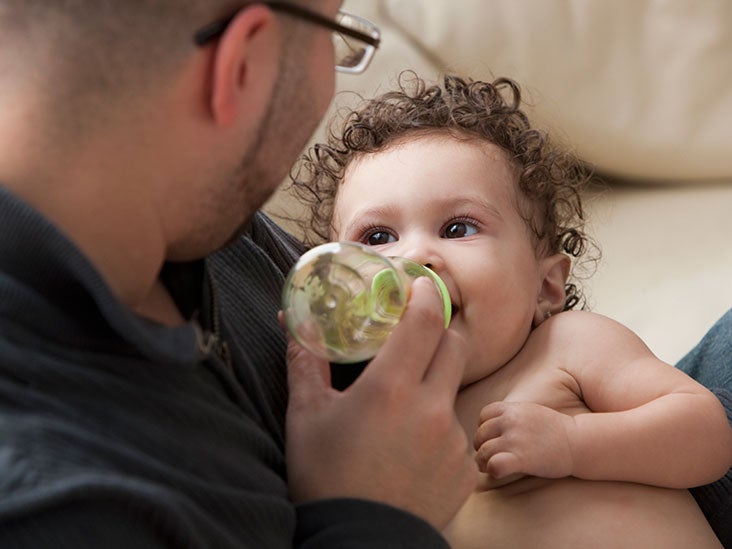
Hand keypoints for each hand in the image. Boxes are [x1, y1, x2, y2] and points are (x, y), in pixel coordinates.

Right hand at [286, 277, 477, 529]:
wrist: (357, 543)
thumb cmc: (326, 478)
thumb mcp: (306, 416)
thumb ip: (306, 362)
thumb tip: (295, 324)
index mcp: (391, 388)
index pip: (426, 320)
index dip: (427, 296)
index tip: (420, 286)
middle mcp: (431, 407)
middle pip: (455, 345)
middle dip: (439, 333)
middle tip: (415, 338)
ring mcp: (453, 439)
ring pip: (455, 389)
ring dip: (435, 385)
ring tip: (402, 410)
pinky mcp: (464, 468)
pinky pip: (458, 432)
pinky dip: (439, 429)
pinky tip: (411, 448)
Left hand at [474, 401, 575, 478]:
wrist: (578, 442)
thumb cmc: (555, 430)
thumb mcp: (530, 412)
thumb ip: (510, 416)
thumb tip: (488, 427)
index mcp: (512, 409)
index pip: (483, 416)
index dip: (484, 428)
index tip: (492, 439)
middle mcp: (510, 421)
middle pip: (481, 434)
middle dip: (481, 447)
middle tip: (487, 457)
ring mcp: (515, 439)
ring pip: (483, 452)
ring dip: (483, 462)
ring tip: (488, 467)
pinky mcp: (521, 458)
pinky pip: (494, 465)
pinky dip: (492, 470)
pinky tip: (498, 472)